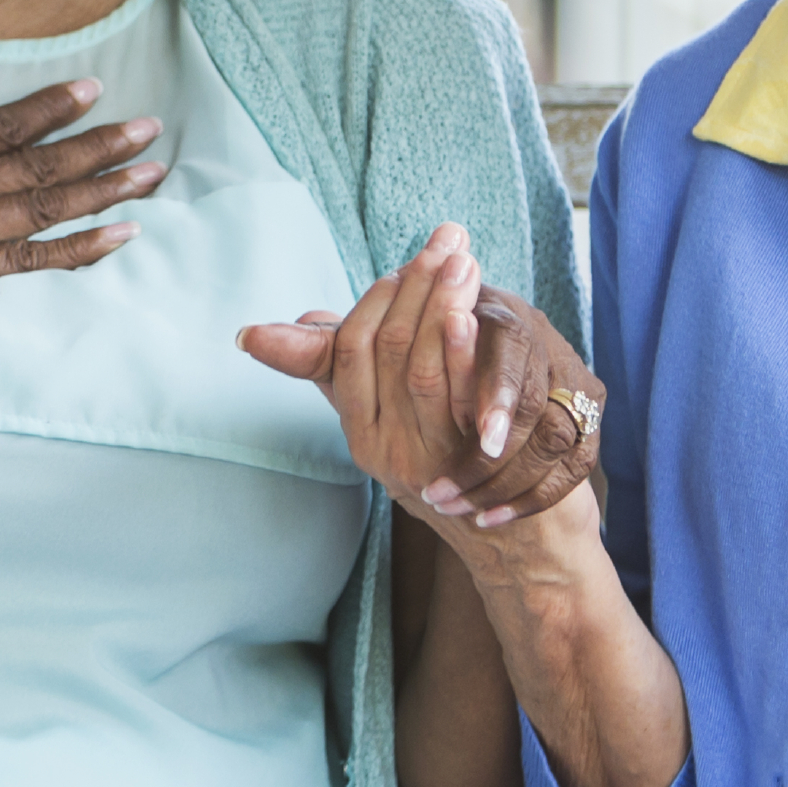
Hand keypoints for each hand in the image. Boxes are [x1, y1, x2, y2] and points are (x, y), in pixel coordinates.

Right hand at [0, 56, 162, 310]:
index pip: (3, 123)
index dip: (51, 108)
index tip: (92, 90)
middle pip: (43, 161)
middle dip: (101, 144)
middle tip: (152, 128)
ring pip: (50, 205)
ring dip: (106, 189)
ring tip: (153, 174)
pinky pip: (33, 261)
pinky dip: (82, 249)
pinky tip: (122, 237)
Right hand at [242, 220, 600, 536]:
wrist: (520, 543)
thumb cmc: (455, 463)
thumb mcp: (393, 415)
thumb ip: (345, 369)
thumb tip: (267, 330)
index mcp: (360, 431)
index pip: (349, 348)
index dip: (381, 295)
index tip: (416, 254)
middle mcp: (383, 451)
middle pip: (385, 350)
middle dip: (417, 287)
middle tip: (450, 243)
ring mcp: (424, 464)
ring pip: (420, 371)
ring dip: (443, 308)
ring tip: (467, 265)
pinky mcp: (467, 471)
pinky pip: (459, 404)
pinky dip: (465, 355)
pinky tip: (477, 317)